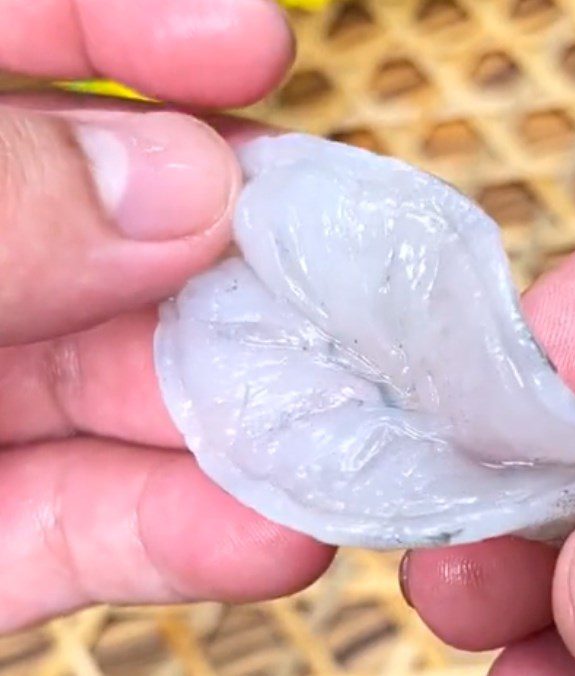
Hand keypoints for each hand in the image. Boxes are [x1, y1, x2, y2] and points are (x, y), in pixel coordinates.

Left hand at [0, 0, 334, 632]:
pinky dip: (187, 536)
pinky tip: (280, 540)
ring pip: (125, 395)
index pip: (10, 48)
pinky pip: (89, 528)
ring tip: (356, 427)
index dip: (132, 32)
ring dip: (249, 420)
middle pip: (113, 239)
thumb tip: (182, 182)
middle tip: (347, 282)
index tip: (253, 52)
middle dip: (236, 263)